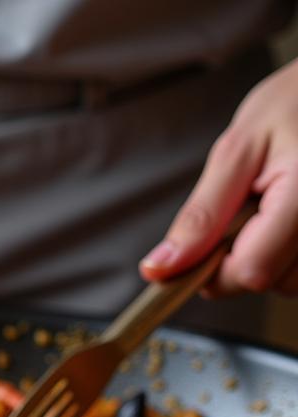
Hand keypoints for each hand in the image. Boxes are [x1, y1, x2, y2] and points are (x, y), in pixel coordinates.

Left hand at [140, 59, 297, 295]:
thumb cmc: (294, 104)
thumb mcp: (237, 150)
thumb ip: (201, 216)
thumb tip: (160, 269)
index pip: (251, 271)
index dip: (215, 270)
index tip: (206, 246)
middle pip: (271, 283)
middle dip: (242, 261)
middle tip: (247, 211)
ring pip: (289, 284)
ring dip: (268, 258)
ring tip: (272, 209)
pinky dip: (288, 256)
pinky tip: (287, 221)